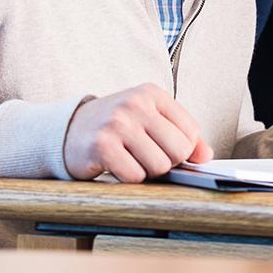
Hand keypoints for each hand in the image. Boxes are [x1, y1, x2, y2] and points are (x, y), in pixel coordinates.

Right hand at [63, 83, 213, 181]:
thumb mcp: (148, 120)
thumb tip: (206, 156)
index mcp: (152, 94)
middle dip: (167, 163)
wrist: (67, 131)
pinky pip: (134, 176)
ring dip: (147, 172)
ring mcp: (118, 124)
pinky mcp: (102, 146)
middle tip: (147, 159)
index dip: (183, 150)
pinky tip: (117, 167)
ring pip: (158, 166)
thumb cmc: (114, 127)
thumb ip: (181, 134)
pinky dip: (129, 179)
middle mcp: (136, 104)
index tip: (166, 150)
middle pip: (178, 151)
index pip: (191, 131)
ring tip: (131, 161)